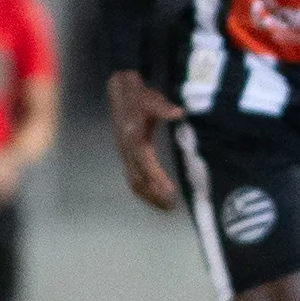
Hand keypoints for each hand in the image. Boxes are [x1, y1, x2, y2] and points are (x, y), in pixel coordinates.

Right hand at [108, 69, 185, 211]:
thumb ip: (164, 108)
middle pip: (139, 179)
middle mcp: (128, 150)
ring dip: (148, 196)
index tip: (170, 190)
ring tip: (165, 207)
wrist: (121, 93)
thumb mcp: (152, 99)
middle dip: (154, 194)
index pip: (146, 163)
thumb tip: (178, 112)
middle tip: (171, 206)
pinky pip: (133, 177)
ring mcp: (126, 154)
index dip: (157, 178)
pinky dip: (143, 190)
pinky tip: (154, 197)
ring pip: (134, 181)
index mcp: (134, 139)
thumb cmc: (140, 97)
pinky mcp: (127, 155)